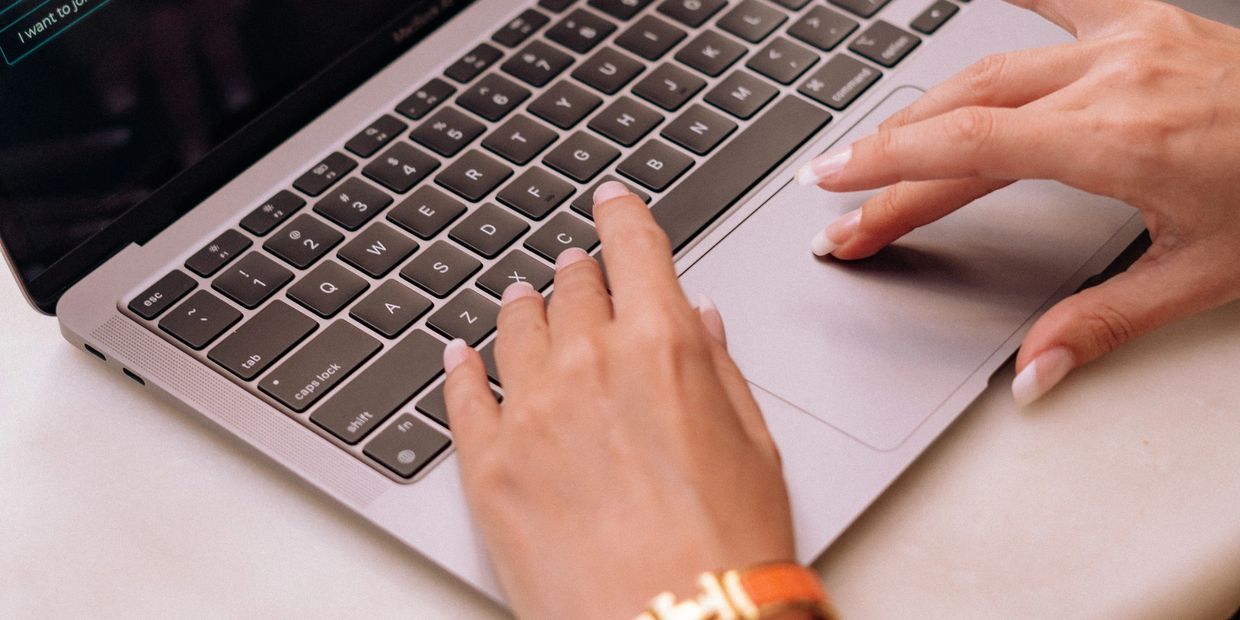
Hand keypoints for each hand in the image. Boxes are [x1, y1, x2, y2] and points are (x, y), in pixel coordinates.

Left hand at [443, 182, 794, 618]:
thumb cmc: (729, 552)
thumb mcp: (755, 446)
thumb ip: (719, 369)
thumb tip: (699, 322)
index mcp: (663, 346)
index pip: (634, 248)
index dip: (621, 214)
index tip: (611, 201)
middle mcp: (589, 363)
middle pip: (571, 286)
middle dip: (577, 271)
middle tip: (576, 267)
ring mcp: (530, 412)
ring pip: (512, 327)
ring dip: (522, 306)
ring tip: (522, 299)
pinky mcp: (486, 465)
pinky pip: (460, 392)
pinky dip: (460, 365)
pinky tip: (460, 353)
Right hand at [798, 0, 1239, 404]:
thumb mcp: (1202, 277)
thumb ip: (1102, 321)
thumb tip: (1033, 371)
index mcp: (1118, 140)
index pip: (968, 150)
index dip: (887, 172)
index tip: (834, 194)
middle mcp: (1114, 78)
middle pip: (963, 114)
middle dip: (889, 162)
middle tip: (840, 206)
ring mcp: (1129, 39)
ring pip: (992, 64)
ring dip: (926, 109)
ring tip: (882, 147)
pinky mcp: (1146, 21)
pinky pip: (1058, 3)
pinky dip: (1004, 9)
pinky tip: (970, 7)